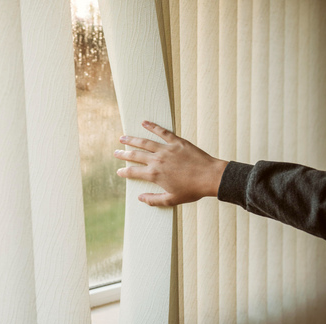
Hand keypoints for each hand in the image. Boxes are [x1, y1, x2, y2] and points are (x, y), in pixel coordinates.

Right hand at [113, 120, 227, 206]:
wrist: (210, 177)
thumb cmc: (192, 190)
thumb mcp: (171, 199)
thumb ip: (154, 199)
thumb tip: (140, 198)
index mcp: (154, 174)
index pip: (133, 172)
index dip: (124, 172)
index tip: (119, 171)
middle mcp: (157, 160)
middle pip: (135, 155)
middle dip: (123, 154)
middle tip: (115, 152)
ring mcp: (166, 149)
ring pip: (144, 142)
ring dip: (132, 139)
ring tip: (123, 138)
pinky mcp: (176, 142)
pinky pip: (162, 132)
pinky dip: (152, 126)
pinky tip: (144, 123)